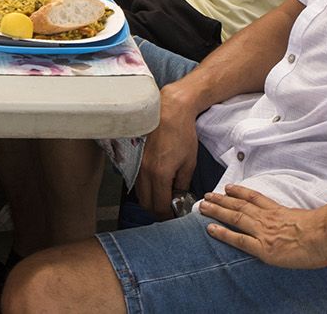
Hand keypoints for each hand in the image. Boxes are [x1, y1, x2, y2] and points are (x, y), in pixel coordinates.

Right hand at [134, 89, 200, 218]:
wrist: (169, 110)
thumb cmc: (182, 133)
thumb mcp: (189, 162)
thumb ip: (182, 183)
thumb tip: (179, 197)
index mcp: (160, 174)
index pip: (160, 206)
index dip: (168, 215)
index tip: (175, 216)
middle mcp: (145, 171)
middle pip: (146, 203)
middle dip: (157, 211)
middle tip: (169, 210)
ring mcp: (138, 164)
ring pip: (139, 193)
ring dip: (150, 200)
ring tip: (164, 198)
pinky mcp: (136, 158)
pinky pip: (138, 181)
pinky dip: (146, 188)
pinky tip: (157, 185)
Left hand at [199, 185, 326, 272]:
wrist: (325, 236)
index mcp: (283, 215)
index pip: (259, 201)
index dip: (243, 194)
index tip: (230, 188)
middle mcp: (270, 220)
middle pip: (241, 207)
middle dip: (222, 201)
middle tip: (206, 195)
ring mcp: (264, 232)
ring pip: (235, 218)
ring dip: (217, 211)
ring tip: (202, 205)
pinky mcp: (262, 247)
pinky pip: (238, 239)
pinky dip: (223, 233)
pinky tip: (209, 229)